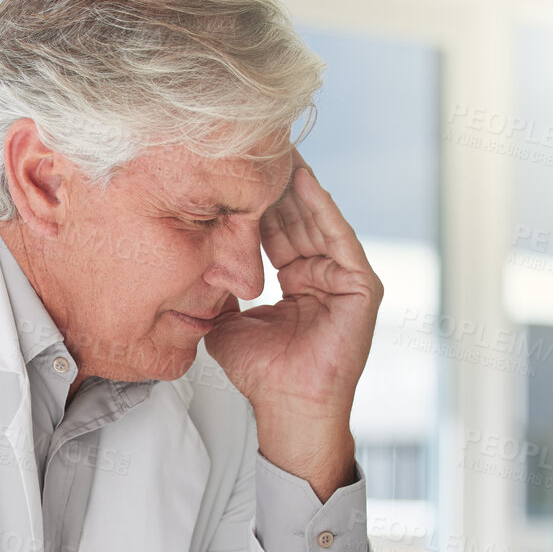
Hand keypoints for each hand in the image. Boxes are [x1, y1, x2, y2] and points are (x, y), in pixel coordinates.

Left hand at [203, 148, 382, 499]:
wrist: (287, 407)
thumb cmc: (261, 373)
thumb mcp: (227, 321)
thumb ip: (218, 289)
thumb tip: (191, 264)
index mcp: (295, 281)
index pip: (275, 230)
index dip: (255, 202)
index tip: (233, 171)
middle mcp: (321, 274)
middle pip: (297, 218)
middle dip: (276, 184)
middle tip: (257, 144)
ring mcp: (343, 279)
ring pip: (316, 220)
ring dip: (297, 186)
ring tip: (278, 151)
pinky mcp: (362, 286)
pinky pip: (339, 238)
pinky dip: (322, 209)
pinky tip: (304, 181)